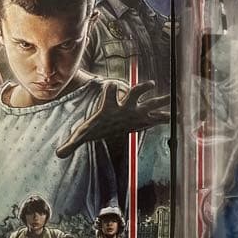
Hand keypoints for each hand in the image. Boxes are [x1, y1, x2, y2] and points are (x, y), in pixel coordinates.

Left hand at [55, 81, 169, 158]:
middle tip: (149, 84)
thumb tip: (57, 155)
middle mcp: (125, 106)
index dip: (109, 88)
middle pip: (133, 93)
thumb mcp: (83, 134)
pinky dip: (167, 118)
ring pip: (149, 104)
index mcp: (110, 106)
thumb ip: (71, 143)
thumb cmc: (97, 126)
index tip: (109, 83)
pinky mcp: (143, 119)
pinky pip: (156, 118)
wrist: (108, 122)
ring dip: (160, 101)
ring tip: (173, 99)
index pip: (109, 92)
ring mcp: (136, 112)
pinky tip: (179, 118)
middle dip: (141, 89)